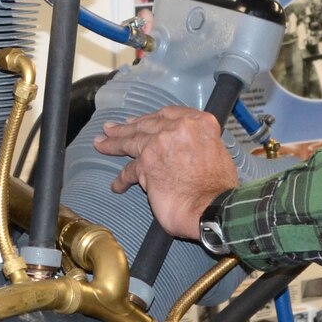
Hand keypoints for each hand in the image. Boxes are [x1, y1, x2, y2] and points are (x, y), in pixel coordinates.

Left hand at [93, 106, 238, 239]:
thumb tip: (185, 149)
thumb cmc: (219, 187)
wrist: (214, 207)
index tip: (140, 121)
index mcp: (199, 123)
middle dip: (127, 128)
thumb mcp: (217, 151)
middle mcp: (178, 128)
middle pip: (146, 125)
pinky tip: (117, 185)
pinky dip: (122, 180)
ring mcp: (159, 144)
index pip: (167, 114)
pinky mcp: (147, 165)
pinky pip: (129, 171)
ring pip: (131, 142)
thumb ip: (197, 143)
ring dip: (113, 143)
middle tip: (112, 129)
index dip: (149, 118)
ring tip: (101, 143)